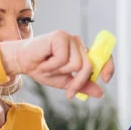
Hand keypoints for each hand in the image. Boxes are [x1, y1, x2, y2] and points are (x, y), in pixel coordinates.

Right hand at [0, 31, 114, 98]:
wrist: (22, 62)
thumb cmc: (42, 70)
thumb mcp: (65, 82)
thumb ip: (82, 85)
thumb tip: (100, 93)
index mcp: (81, 52)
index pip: (101, 56)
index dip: (108, 66)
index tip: (106, 79)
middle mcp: (77, 43)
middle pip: (88, 66)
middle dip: (78, 82)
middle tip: (68, 92)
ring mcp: (69, 38)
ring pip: (76, 64)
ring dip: (59, 72)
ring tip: (48, 68)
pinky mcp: (60, 36)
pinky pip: (63, 59)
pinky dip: (52, 65)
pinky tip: (43, 62)